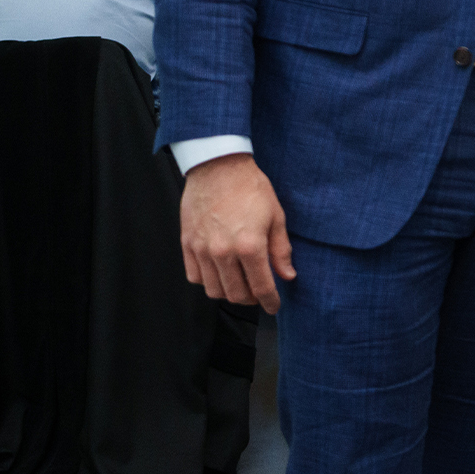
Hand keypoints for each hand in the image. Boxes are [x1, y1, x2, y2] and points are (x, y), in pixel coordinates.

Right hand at [180, 154, 294, 312]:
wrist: (218, 167)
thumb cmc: (250, 188)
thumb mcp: (276, 216)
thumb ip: (281, 250)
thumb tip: (287, 275)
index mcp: (249, 246)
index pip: (261, 287)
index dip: (270, 302)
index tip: (274, 307)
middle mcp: (223, 252)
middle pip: (236, 294)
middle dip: (251, 299)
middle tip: (259, 293)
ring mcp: (202, 249)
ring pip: (214, 290)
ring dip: (229, 292)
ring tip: (240, 283)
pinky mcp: (187, 244)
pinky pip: (195, 276)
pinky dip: (207, 281)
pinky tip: (219, 273)